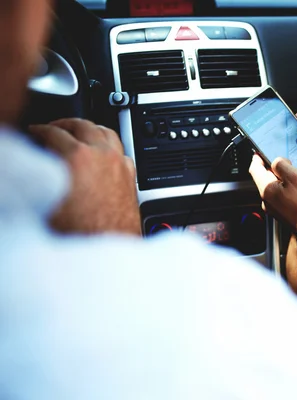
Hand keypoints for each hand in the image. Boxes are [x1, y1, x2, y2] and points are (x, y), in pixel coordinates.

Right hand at [29, 119, 140, 235]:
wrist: (107, 248)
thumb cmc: (78, 232)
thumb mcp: (44, 199)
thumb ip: (38, 175)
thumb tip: (32, 166)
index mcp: (77, 157)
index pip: (52, 131)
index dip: (37, 130)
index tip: (33, 133)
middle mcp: (102, 155)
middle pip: (83, 124)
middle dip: (64, 124)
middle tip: (53, 128)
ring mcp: (120, 164)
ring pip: (107, 132)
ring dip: (90, 129)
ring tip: (79, 133)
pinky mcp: (131, 177)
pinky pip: (121, 150)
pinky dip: (109, 146)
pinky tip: (103, 153)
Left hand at [249, 155, 296, 231]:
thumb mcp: (295, 176)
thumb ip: (281, 165)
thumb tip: (277, 162)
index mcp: (267, 190)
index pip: (255, 170)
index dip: (257, 158)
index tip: (260, 153)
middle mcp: (270, 201)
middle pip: (270, 179)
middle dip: (280, 169)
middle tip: (290, 161)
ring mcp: (279, 209)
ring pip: (286, 188)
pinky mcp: (290, 214)